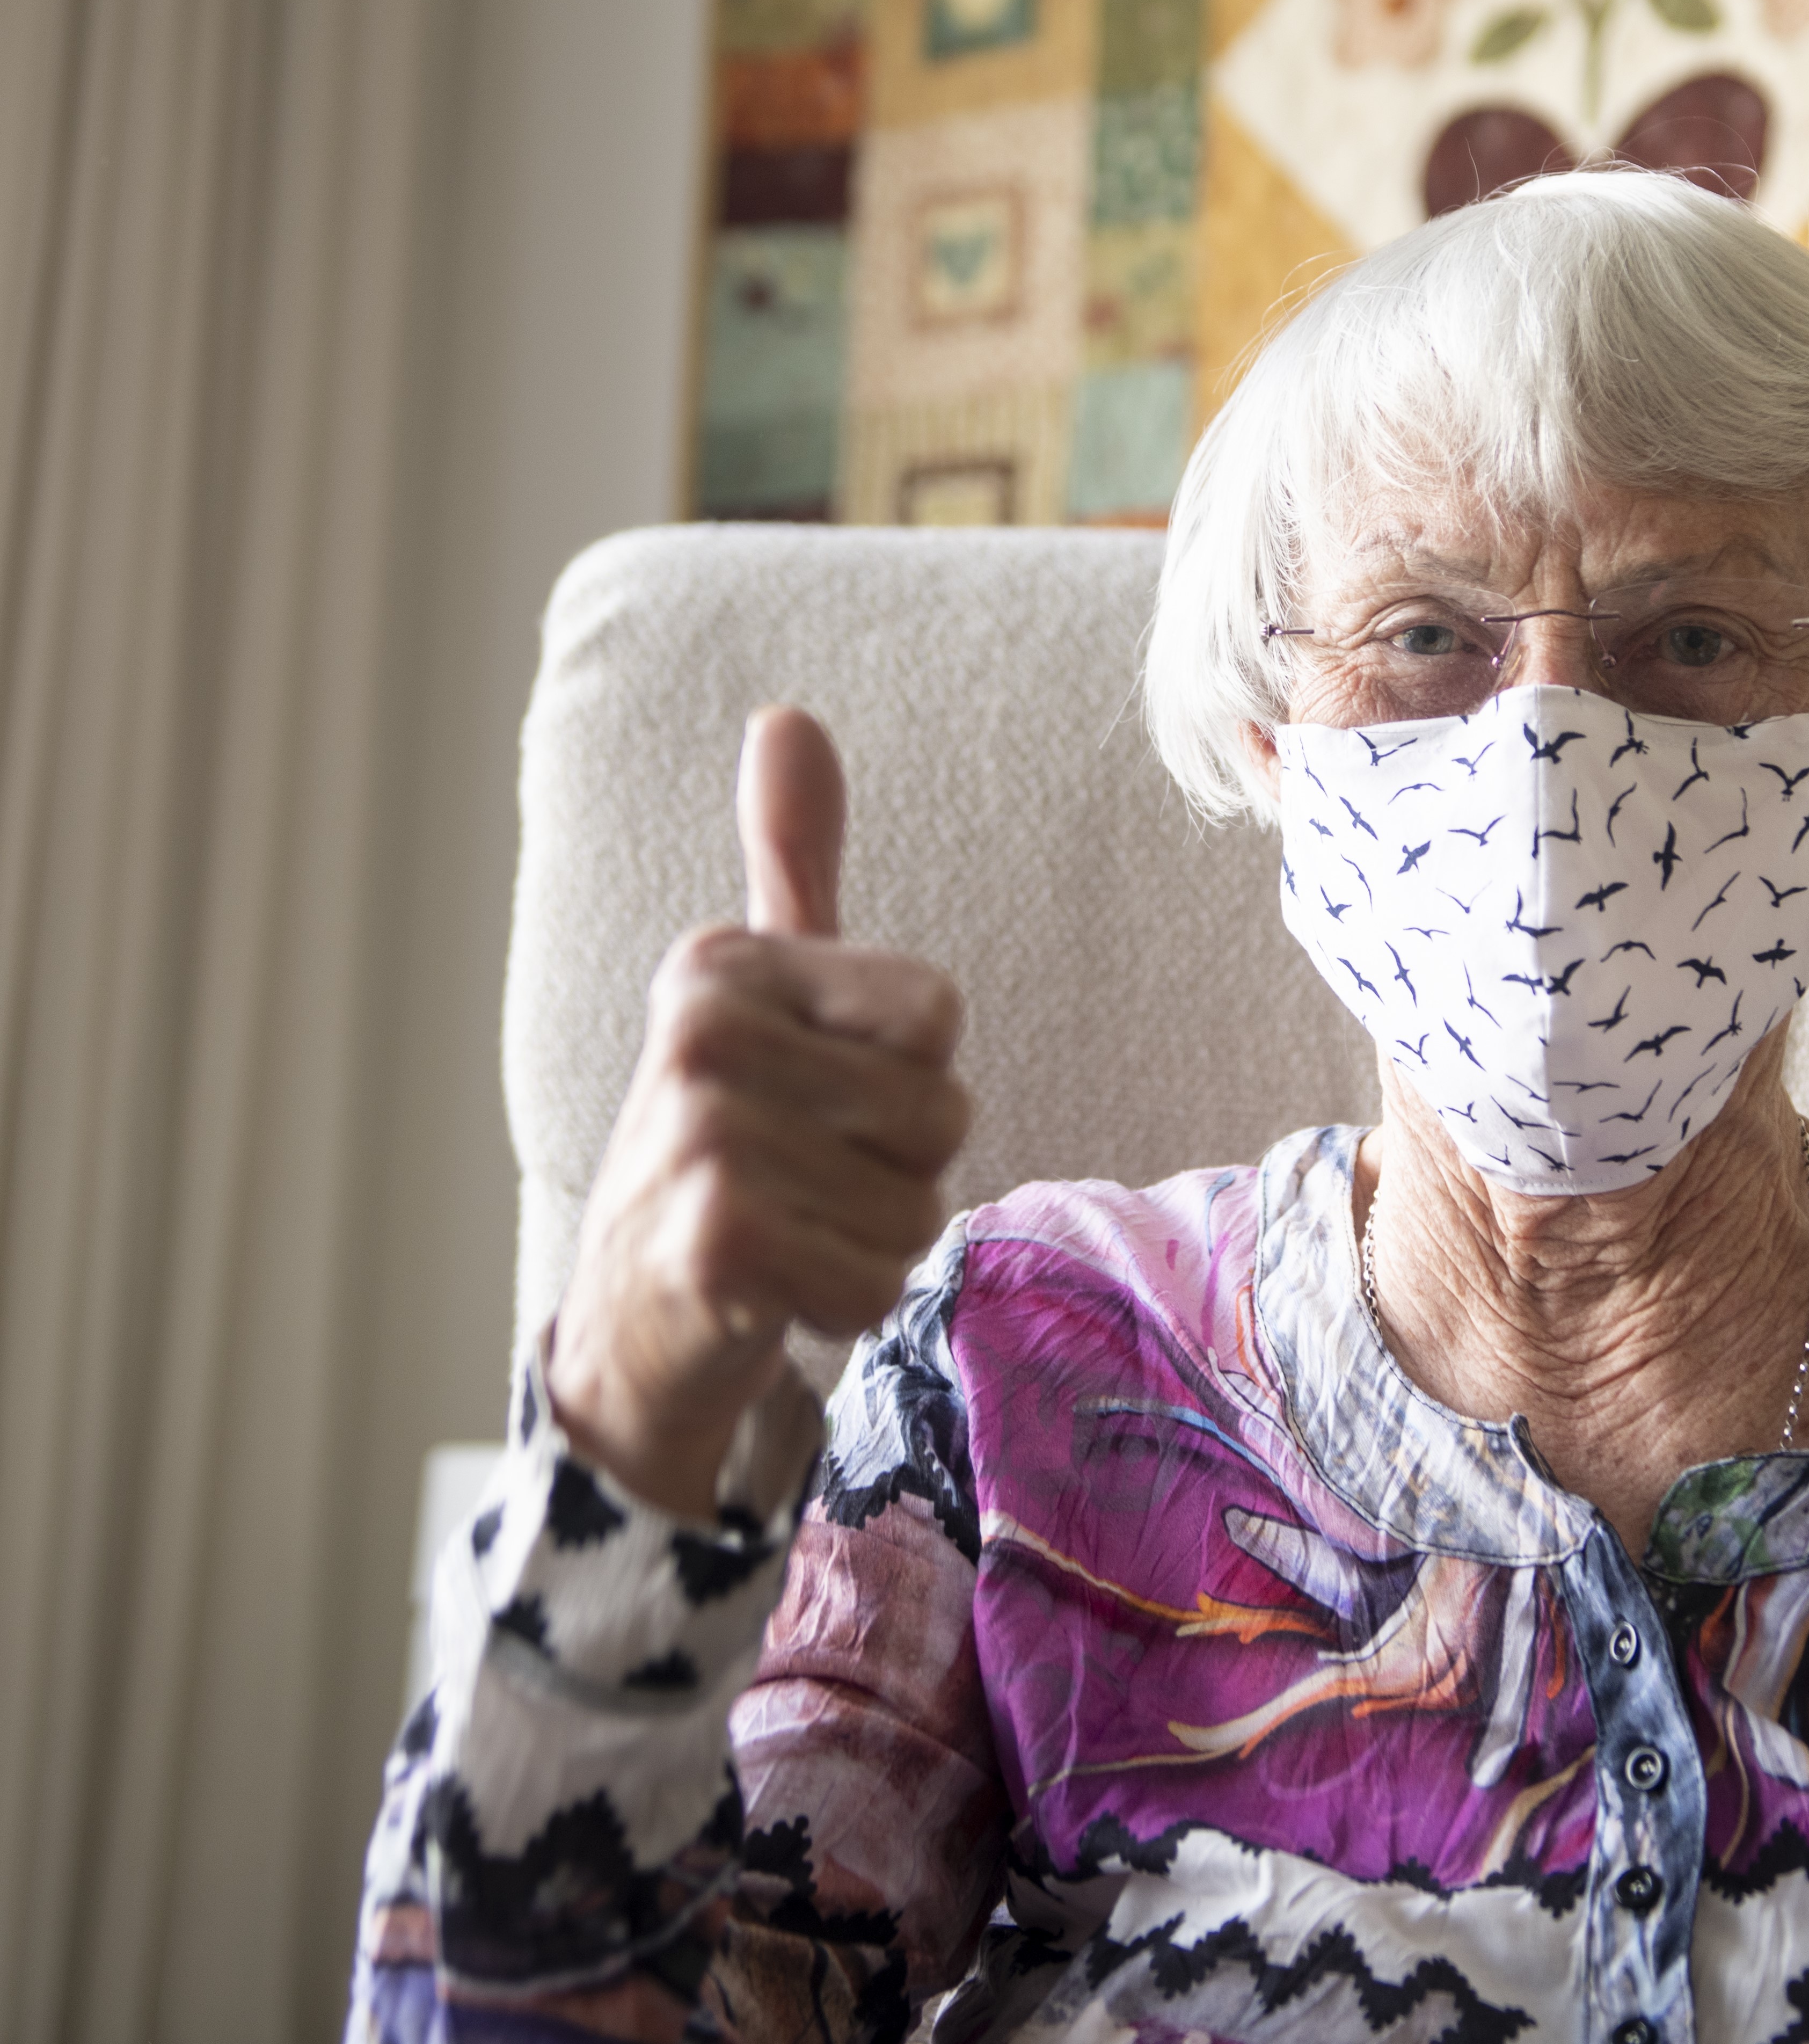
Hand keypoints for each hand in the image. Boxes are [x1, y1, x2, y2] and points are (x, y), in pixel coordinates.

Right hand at [546, 708, 970, 1518]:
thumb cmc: (727, 1154)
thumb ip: (789, 861)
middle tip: (801, 1187)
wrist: (631, 1327)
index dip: (907, 1079)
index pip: (937, 1015)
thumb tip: (787, 715)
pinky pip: (874, 1283)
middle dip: (897, 1176)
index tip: (817, 1102)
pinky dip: (841, 1310)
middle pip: (942, 1115)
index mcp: (724, 965)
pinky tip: (769, 1299)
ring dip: (869, 1247)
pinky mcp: (716, 1244)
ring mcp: (701, 1138)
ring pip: (915, 1211)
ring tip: (785, 1240)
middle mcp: (702, 1035)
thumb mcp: (759, 997)